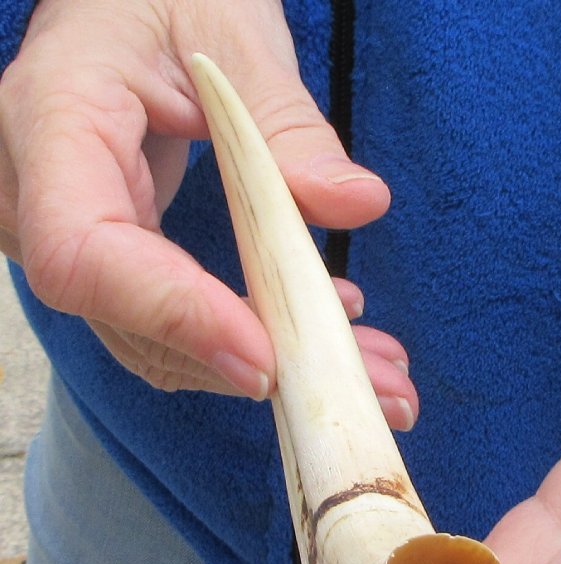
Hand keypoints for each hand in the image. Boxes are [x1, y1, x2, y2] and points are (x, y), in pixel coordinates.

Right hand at [0, 0, 412, 422]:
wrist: (117, 6)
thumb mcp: (225, 27)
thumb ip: (285, 120)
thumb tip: (355, 202)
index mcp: (53, 123)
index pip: (87, 255)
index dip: (175, 315)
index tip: (266, 358)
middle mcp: (42, 201)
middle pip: (134, 325)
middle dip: (254, 363)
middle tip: (367, 384)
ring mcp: (78, 242)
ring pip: (163, 345)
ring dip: (273, 366)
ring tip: (373, 368)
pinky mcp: (118, 263)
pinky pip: (177, 325)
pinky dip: (255, 341)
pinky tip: (327, 333)